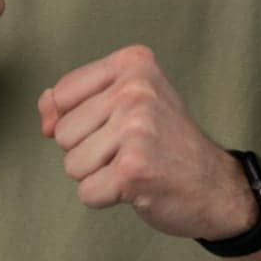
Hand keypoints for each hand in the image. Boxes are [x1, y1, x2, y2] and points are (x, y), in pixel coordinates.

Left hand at [37, 44, 255, 239]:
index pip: (62, 94)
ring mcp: (136, 128)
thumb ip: (77, 100)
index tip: (113, 126)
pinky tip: (136, 186)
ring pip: (71, 164)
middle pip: (63, 132)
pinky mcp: (133, 168)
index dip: (75, 119)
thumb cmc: (167, 144)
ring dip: (97, 175)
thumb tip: (44, 113)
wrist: (216, 186)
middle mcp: (135, 89)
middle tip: (131, 150)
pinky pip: (86, 192)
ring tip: (133, 165)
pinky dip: (106, 197)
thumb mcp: (128, 102)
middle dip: (88, 151)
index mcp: (133, 63)